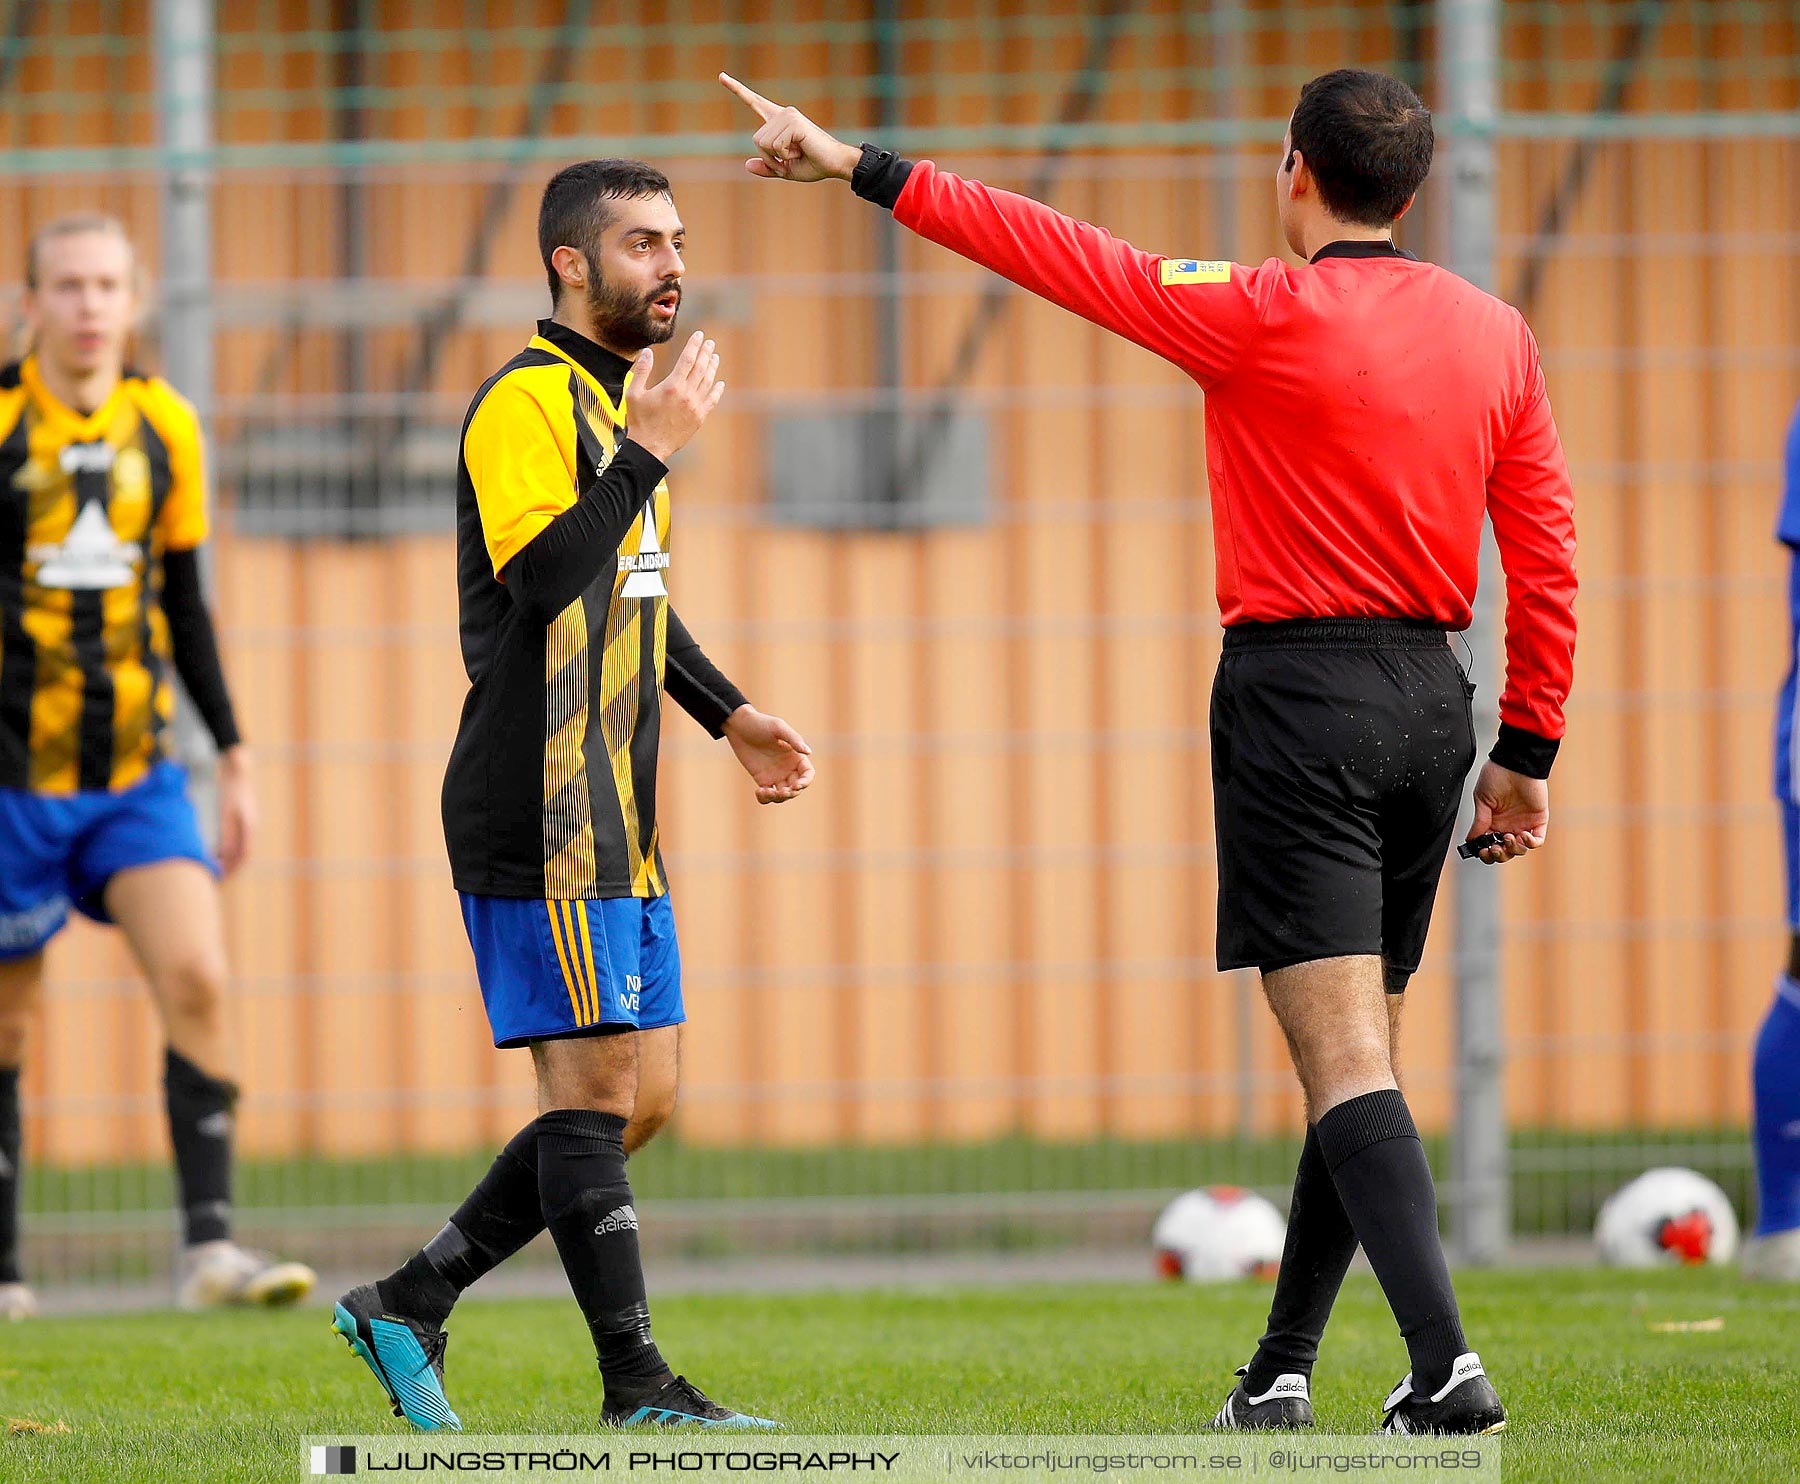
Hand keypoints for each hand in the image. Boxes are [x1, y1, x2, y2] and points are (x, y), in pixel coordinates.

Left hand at [216, 745, 256, 874]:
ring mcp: (247, 823)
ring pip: (239, 847)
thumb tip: (222, 856)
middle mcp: (250, 828)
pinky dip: (227, 848)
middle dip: (230, 867)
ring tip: (213, 866)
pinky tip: (214, 849)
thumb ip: (226, 835)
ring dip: (228, 858)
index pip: (243, 856)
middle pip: (242, 854)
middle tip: (215, 877)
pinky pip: (236, 839)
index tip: (219, 878)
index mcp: (249, 828)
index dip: (232, 868)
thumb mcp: (226, 813)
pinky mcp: (242, 818)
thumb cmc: (231, 790)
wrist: (238, 770)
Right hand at [625, 331, 723, 463]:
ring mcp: (695, 407)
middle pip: (701, 368)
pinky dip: (716, 390)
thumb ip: (642, 371)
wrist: (649, 447)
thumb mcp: (634, 393)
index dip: (694, 345)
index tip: (699, 335)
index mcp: (671, 386)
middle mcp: (687, 394)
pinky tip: (719, 383)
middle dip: (706, 353)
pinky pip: (712, 401)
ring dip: (712, 368)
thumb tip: (647, 352)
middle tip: (710, 343)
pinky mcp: (699, 418)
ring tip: (714, 357)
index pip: (687, 359)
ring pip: (708, 382)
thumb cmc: (639, 421)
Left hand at [719, 73, 861, 183]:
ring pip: (764, 143)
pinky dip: (785, 156)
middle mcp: (782, 113)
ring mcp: (788, 115)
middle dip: (770, 158)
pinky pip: (776, 145)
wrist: (834, 164)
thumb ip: (767, 167)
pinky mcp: (794, 122)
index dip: (737, 89)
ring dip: (778, 158)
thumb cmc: (813, 165)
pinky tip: (800, 152)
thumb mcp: (785, 170)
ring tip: (797, 155)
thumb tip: (747, 165)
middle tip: (790, 159)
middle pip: (756, 139)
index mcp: (778, 122)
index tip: (721, 76)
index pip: (754, 102)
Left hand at [722, 706, 815, 804]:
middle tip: (781, 792)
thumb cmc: (760, 723)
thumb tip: (808, 752)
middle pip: (797, 788)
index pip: (807, 774)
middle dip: (791, 793)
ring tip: (766, 792)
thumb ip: (794, 739)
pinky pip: (767, 795)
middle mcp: (788, 767)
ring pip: (783, 795)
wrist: (738, 726)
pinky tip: (759, 791)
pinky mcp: (762, 779)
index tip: (796, 785)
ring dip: (779, 798)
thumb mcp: (778, 728)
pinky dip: (765, 798)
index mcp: (795, 756)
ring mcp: (775, 775)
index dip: (805, 782)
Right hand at [1466, 760, 1547, 863]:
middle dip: (1499, 855)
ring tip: (1508, 837)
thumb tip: (1471, 840)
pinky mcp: (1538, 820)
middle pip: (1504, 852)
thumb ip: (1479, 822)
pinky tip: (1522, 835)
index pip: (1489, 845)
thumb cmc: (1496, 777)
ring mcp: (1523, 824)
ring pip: (1519, 849)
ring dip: (1513, 849)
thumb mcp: (1481, 800)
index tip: (1482, 850)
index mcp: (1493, 821)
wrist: (1515, 764)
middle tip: (1495, 848)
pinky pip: (1537, 840)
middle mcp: (1508, 825)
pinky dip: (1530, 843)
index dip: (1485, 852)